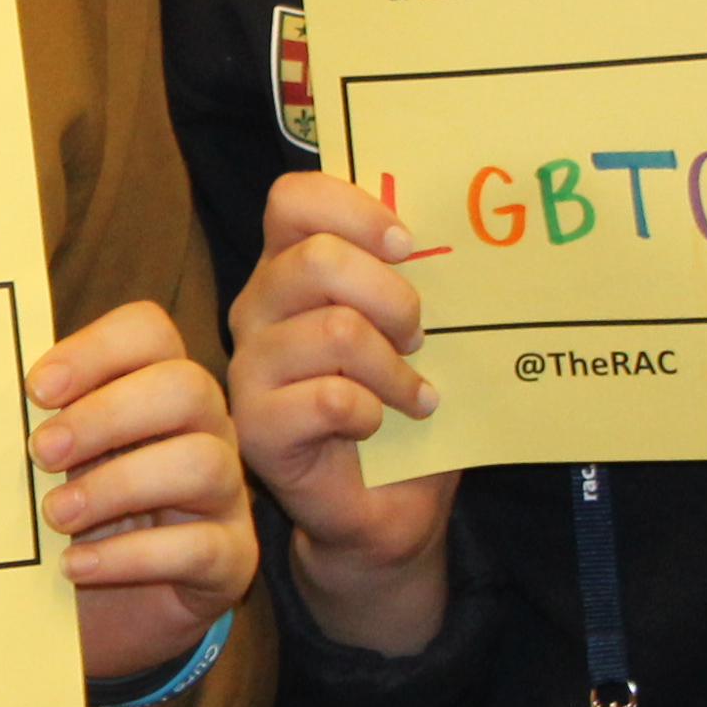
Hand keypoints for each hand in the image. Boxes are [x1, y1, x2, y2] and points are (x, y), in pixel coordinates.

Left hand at [25, 297, 257, 691]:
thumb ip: (37, 428)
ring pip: (203, 463)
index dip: (95, 350)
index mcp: (156, 389)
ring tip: (55, 515)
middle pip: (186, 387)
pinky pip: (200, 547)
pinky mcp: (231, 560)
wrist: (104, 612)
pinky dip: (130, 556)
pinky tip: (75, 565)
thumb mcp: (52, 467)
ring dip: (117, 485)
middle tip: (41, 452)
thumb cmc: (74, 520)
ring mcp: (225, 495)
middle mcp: (204, 430)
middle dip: (107, 415)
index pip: (150, 333)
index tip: (37, 389)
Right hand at [226, 169, 460, 651]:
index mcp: (288, 271)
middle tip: (418, 336)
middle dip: (391, 296)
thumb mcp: (411, 330)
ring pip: (333, 330)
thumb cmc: (400, 409)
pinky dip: (375, 410)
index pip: (293, 199)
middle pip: (315, 260)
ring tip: (414, 393)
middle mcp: (257, 311)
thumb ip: (410, 278)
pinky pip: (330, 398)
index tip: (408, 246)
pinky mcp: (258, 429)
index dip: (354, 209)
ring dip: (393, 366)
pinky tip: (384, 425)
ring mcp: (250, 370)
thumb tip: (456, 230)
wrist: (385, 508)